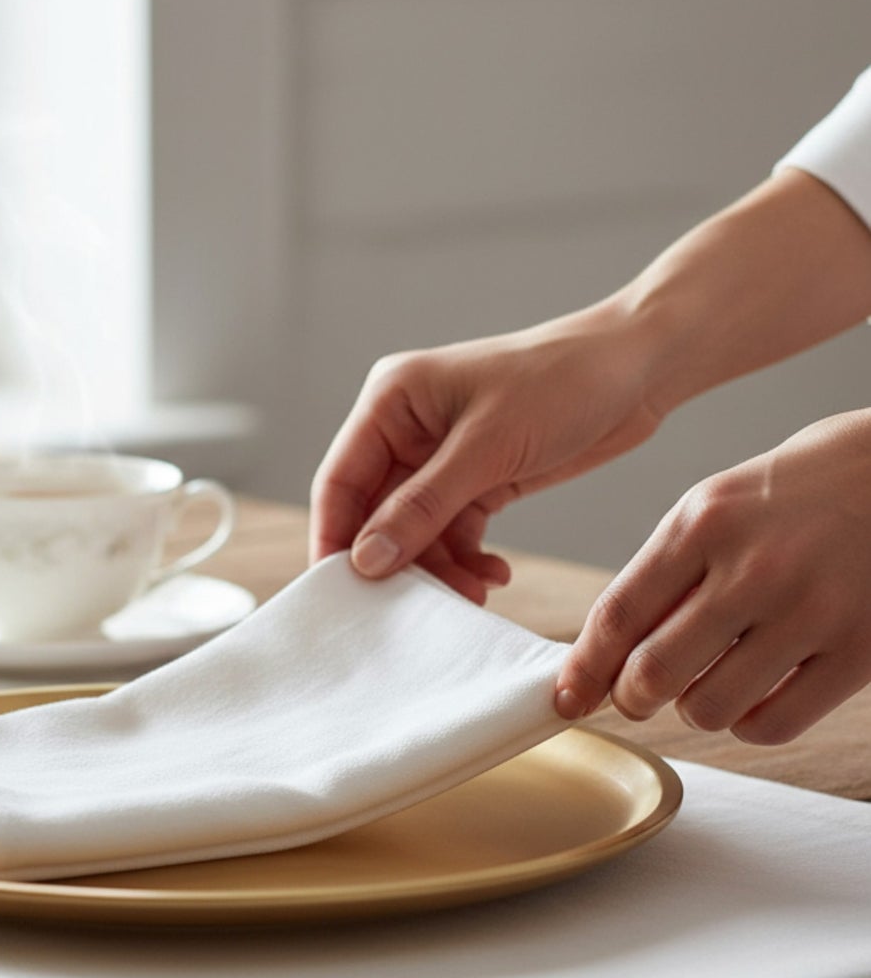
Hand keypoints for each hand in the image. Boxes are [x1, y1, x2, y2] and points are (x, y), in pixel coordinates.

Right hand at [310, 304, 664, 601]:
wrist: (640, 369)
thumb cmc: (564, 381)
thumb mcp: (488, 448)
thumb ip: (422, 507)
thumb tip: (366, 560)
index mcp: (391, 401)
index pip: (340, 480)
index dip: (336, 539)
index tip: (340, 593)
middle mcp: (406, 428)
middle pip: (374, 512)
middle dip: (396, 561)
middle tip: (412, 608)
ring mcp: (440, 456)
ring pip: (415, 530)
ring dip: (438, 567)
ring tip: (472, 593)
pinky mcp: (477, 478)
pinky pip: (452, 531)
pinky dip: (467, 558)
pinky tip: (493, 575)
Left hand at [558, 410, 870, 742]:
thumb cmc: (793, 495)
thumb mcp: (715, 507)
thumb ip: (662, 575)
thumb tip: (607, 655)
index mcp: (704, 524)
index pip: (619, 615)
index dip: (584, 669)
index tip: (566, 699)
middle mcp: (754, 568)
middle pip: (654, 672)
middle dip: (632, 699)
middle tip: (637, 698)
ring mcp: (811, 610)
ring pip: (709, 707)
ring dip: (693, 710)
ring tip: (708, 683)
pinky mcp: (861, 649)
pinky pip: (773, 724)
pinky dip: (748, 723)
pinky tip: (755, 695)